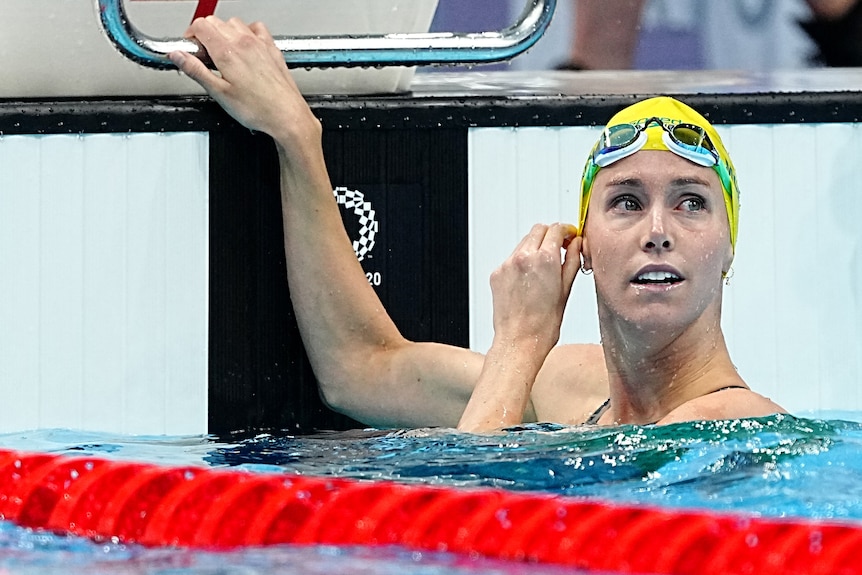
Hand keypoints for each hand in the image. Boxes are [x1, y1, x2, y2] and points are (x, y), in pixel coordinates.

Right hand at [169, 17, 318, 146]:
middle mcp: (244, 42)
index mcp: (227, 52)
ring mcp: (260, 43)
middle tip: (203, 56)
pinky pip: (256, 28)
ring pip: (234, 23)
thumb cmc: (258, 109)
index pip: (200, 26)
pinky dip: (246, 32)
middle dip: (204, 34)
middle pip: (214, 22)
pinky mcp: (272, 48)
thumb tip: (178, 56)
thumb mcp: (219, 93)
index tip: (190, 49)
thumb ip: (196, 70)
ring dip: (224, 33)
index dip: (190, 36)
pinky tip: (244, 47)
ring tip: (222, 54)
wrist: (287, 115)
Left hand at [489, 223, 580, 352]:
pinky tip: (529, 279)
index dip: (566, 230)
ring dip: (535, 247)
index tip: (569, 236)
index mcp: (544, 259)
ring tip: (544, 268)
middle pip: (538, 230)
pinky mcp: (497, 273)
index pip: (555, 229)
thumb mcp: (566, 289)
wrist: (519, 340)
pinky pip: (512, 258)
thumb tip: (576, 245)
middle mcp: (523, 257)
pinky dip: (522, 261)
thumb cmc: (543, 324)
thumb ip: (572, 260)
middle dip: (550, 235)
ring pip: (524, 242)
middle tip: (559, 248)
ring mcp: (507, 264)